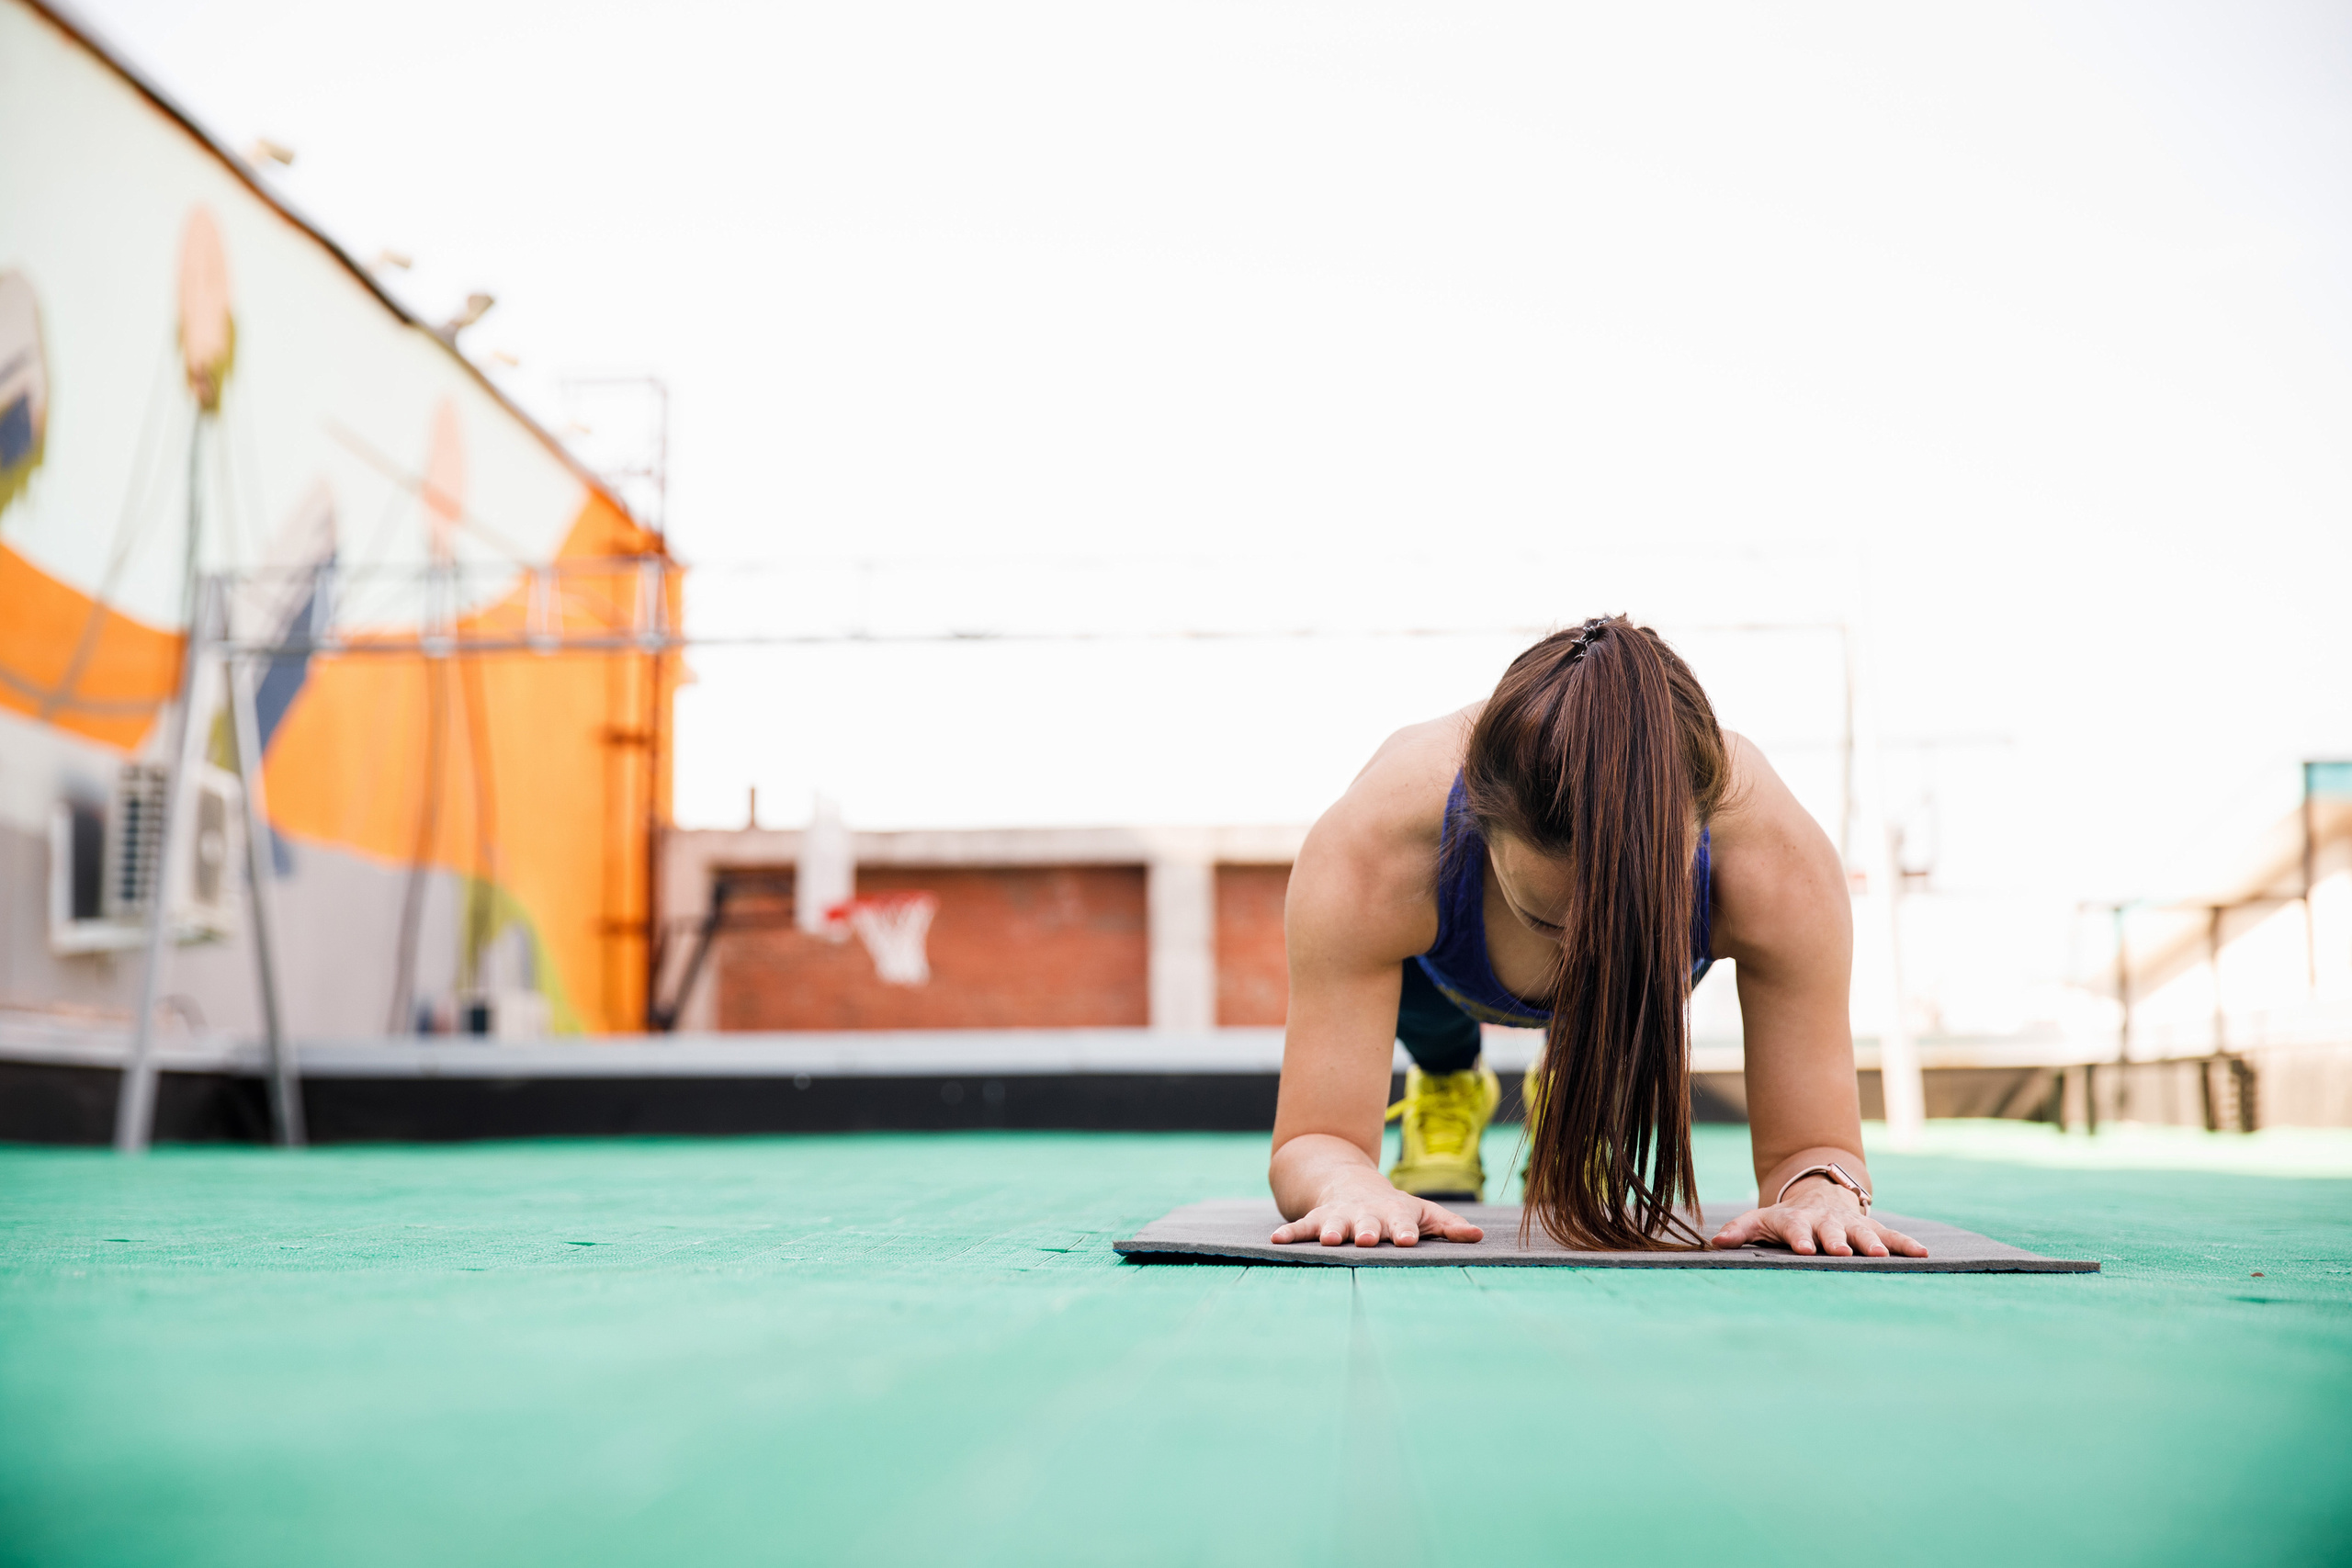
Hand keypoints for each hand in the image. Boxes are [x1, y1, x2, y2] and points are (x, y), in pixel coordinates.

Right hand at [1270, 1180, 1483, 1248]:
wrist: (1351, 1183)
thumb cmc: (1394, 1208)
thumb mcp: (1423, 1213)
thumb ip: (1449, 1226)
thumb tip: (1479, 1237)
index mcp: (1393, 1215)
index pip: (1401, 1224)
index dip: (1403, 1232)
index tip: (1406, 1241)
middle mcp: (1366, 1216)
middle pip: (1367, 1224)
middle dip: (1367, 1231)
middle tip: (1368, 1239)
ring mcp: (1340, 1217)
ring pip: (1334, 1225)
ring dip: (1331, 1231)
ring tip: (1329, 1241)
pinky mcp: (1318, 1219)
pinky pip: (1302, 1227)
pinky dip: (1290, 1234)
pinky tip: (1277, 1242)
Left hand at [1707, 1180, 1927, 1257]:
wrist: (1818, 1194)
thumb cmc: (1785, 1218)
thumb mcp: (1760, 1220)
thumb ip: (1740, 1230)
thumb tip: (1716, 1242)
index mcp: (1797, 1221)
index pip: (1796, 1229)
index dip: (1800, 1238)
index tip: (1804, 1249)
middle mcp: (1826, 1222)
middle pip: (1832, 1231)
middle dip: (1837, 1241)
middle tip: (1842, 1253)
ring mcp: (1851, 1225)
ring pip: (1863, 1233)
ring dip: (1872, 1244)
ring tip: (1882, 1257)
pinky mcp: (1872, 1227)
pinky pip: (1892, 1236)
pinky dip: (1906, 1244)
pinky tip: (1922, 1255)